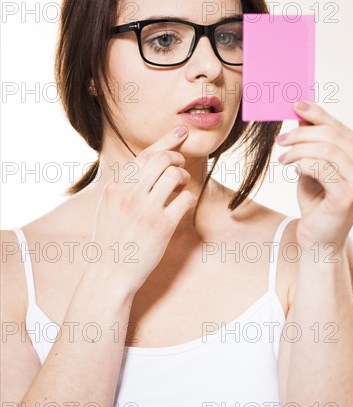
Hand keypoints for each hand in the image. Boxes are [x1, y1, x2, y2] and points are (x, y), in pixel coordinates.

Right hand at [89, 127, 196, 294]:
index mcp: (114, 187)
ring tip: (181, 186)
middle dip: (177, 158)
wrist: (110, 274)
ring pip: (174, 175)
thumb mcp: (108, 207)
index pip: (143, 155)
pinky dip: (189, 197)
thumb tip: (145, 164)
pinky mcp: (162, 226)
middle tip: (181, 166)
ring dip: (184, 177)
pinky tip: (185, 202)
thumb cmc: (111, 240)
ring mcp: (145, 210)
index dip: (166, 140)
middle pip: (161, 160)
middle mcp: (128, 195)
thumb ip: (123, 186)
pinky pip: (184, 199)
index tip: (181, 132)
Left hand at [276, 100, 352, 250]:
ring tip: (282, 157)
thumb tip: (302, 117)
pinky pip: (323, 168)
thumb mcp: (313, 168)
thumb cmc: (317, 204)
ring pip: (327, 150)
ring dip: (298, 150)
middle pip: (333, 136)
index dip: (318, 114)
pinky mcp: (349, 196)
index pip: (340, 128)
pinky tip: (293, 168)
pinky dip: (304, 164)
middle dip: (302, 134)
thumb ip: (313, 145)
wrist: (318, 239)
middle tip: (280, 139)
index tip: (296, 105)